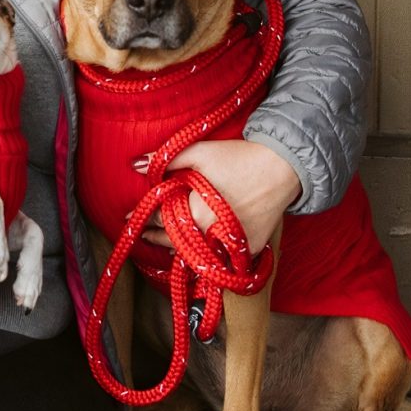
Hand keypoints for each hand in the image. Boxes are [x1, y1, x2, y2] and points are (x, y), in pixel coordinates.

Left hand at [134, 140, 299, 253]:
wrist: (284, 167)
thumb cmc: (238, 158)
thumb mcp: (199, 152)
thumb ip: (165, 160)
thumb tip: (135, 164)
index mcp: (194, 212)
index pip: (160, 218)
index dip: (142, 216)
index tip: (127, 217)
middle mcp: (210, 235)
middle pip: (174, 241)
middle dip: (155, 235)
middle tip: (142, 232)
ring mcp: (230, 246)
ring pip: (196, 254)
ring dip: (178, 248)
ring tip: (163, 243)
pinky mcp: (247, 250)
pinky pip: (221, 258)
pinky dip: (207, 254)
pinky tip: (196, 249)